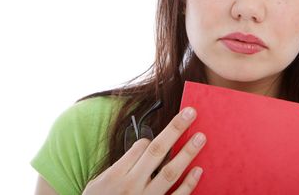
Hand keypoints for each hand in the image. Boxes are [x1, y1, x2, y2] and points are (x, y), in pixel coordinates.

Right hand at [82, 106, 205, 194]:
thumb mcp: (98, 184)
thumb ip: (118, 167)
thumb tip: (141, 149)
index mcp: (116, 176)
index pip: (139, 148)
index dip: (152, 138)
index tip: (157, 137)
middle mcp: (131, 186)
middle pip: (157, 151)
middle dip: (175, 130)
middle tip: (191, 112)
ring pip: (170, 173)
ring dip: (187, 153)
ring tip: (200, 137)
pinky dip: (189, 184)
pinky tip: (198, 170)